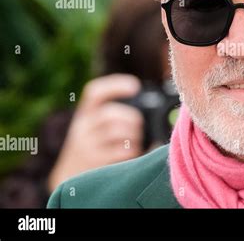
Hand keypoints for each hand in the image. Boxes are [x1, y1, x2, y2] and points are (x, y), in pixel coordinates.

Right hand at [48, 74, 143, 191]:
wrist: (68, 183)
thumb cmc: (92, 151)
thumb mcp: (94, 130)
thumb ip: (113, 119)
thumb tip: (149, 115)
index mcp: (85, 114)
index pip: (95, 93)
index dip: (115, 85)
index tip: (135, 86)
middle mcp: (82, 127)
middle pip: (110, 113)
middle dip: (131, 117)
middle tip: (138, 125)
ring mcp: (86, 145)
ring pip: (117, 131)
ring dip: (134, 135)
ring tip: (135, 141)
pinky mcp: (94, 161)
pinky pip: (121, 151)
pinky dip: (133, 150)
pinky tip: (132, 154)